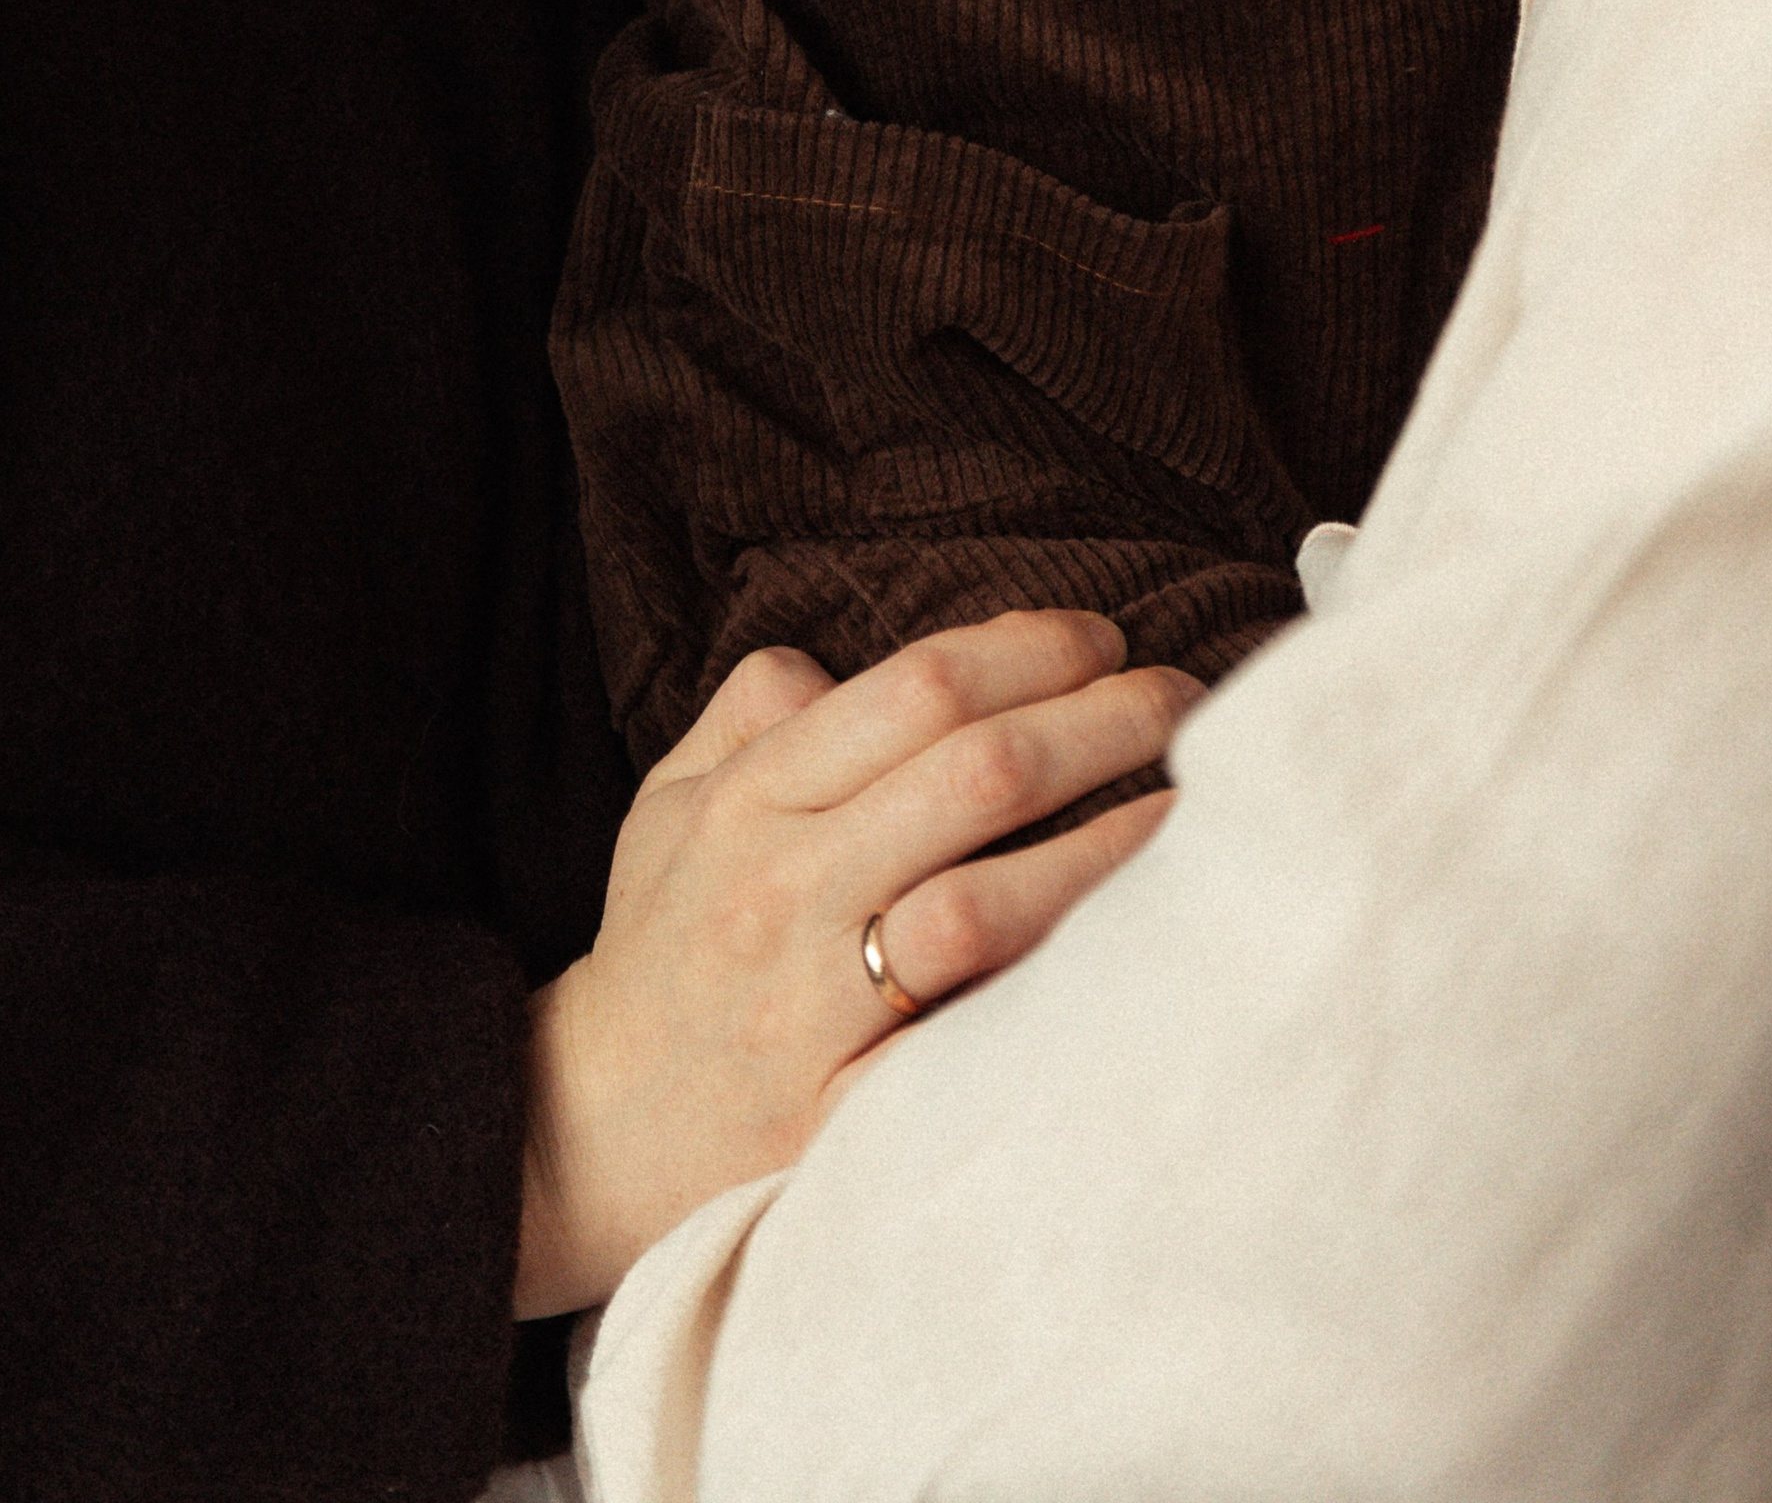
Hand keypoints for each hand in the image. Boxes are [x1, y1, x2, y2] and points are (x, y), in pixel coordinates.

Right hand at [515, 609, 1192, 1315]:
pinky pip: (971, 1048)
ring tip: (1191, 808)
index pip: (917, 689)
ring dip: (1110, 849)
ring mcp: (814, 1014)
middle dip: (1106, 720)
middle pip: (977, 776)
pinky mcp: (841, 1122)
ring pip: (987, 907)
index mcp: (750, 801)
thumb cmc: (658, 948)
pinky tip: (1131, 955)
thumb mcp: (672, 800)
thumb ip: (756, 706)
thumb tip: (852, 653)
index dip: (1029, 647)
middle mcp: (784, 894)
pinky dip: (1056, 997)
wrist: (580, 1137)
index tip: (1104, 634)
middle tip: (1185, 694)